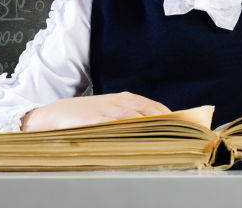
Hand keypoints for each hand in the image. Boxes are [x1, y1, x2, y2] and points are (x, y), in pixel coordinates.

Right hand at [19, 91, 170, 131]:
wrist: (54, 114)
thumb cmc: (84, 114)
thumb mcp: (110, 110)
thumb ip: (130, 117)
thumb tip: (155, 128)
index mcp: (125, 98)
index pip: (156, 107)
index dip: (173, 117)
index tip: (187, 128)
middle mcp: (119, 103)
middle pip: (150, 113)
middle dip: (168, 125)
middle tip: (183, 137)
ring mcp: (107, 112)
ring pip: (136, 120)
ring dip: (153, 130)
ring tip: (168, 141)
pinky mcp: (94, 121)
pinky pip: (115, 128)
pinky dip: (128, 134)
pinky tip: (139, 142)